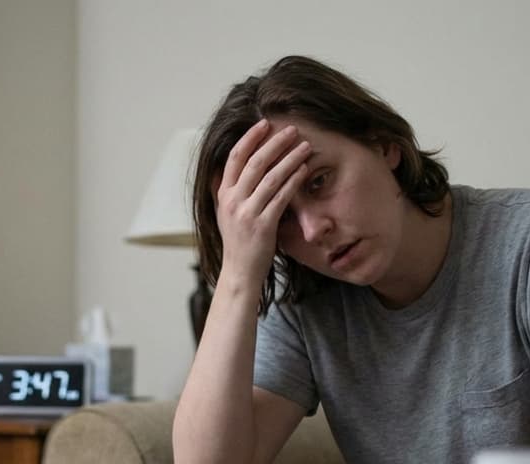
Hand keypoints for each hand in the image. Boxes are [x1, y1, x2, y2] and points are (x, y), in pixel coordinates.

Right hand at [214, 119, 310, 285]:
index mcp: (223, 194)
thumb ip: (225, 190)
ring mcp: (247, 213)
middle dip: (275, 143)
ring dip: (290, 158)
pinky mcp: (262, 226)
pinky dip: (294, 180)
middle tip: (292, 130)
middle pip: (255, 163)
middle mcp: (232, 201)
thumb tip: (223, 168)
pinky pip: (281, 197)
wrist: (239, 272)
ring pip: (270, 177)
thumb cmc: (237, 242)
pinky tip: (305, 170)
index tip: (265, 124)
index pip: (234, 158)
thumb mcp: (225, 213)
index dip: (250, 138)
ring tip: (305, 146)